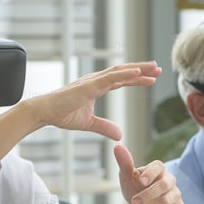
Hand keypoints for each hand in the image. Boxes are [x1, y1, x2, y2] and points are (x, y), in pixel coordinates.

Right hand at [29, 61, 161, 139]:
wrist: (45, 112)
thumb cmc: (62, 115)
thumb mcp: (89, 123)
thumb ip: (105, 127)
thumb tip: (120, 135)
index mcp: (97, 86)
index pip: (121, 80)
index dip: (137, 79)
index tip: (152, 78)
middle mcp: (96, 80)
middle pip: (124, 72)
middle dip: (142, 70)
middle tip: (159, 69)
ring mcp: (93, 81)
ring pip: (120, 71)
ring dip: (138, 69)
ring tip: (154, 68)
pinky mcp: (88, 85)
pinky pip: (110, 78)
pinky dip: (125, 74)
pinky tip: (138, 73)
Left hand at [114, 144, 182, 203]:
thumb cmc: (135, 189)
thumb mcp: (127, 178)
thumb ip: (124, 164)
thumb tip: (117, 146)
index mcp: (158, 169)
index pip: (158, 166)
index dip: (151, 173)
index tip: (140, 181)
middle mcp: (170, 180)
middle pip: (164, 185)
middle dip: (148, 195)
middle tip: (133, 203)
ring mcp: (176, 194)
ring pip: (166, 201)